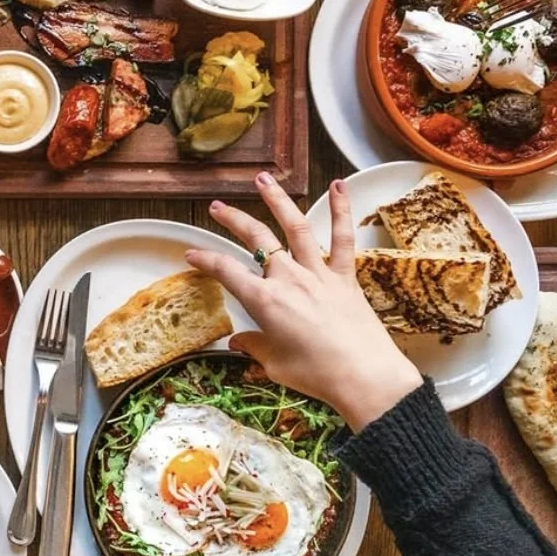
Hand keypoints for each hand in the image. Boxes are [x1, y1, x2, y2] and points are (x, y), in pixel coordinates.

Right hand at [185, 174, 422, 432]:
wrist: (365, 376)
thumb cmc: (316, 375)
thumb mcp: (274, 364)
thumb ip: (254, 347)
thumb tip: (238, 343)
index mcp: (265, 301)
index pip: (227, 272)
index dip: (205, 260)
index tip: (191, 254)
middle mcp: (288, 278)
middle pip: (257, 238)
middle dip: (233, 219)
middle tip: (217, 207)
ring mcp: (318, 273)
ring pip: (294, 227)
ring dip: (277, 200)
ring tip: (263, 179)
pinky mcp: (345, 276)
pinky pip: (342, 238)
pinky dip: (341, 210)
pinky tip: (338, 185)